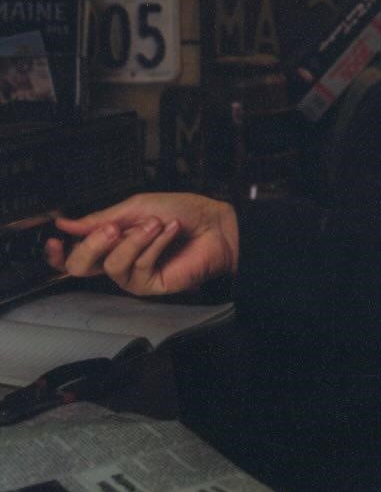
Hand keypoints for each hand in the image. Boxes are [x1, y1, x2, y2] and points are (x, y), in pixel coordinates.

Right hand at [44, 192, 239, 296]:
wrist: (216, 223)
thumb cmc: (183, 211)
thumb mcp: (138, 206)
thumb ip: (101, 217)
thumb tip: (65, 223)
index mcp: (111, 241)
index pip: (73, 255)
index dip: (57, 253)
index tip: (55, 238)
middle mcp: (118, 260)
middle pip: (80, 266)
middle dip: (93, 243)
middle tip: (114, 228)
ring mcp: (133, 275)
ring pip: (112, 264)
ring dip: (136, 239)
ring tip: (156, 223)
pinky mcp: (151, 285)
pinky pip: (139, 267)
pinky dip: (154, 245)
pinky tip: (169, 233)